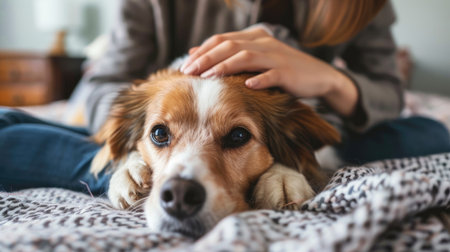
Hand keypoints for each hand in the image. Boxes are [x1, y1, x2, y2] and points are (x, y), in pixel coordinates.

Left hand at [181, 27, 357, 116]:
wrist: (318, 76)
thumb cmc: (282, 70)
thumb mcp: (256, 58)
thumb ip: (230, 54)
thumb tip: (195, 52)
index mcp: (254, 37)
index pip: (222, 39)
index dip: (203, 50)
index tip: (186, 64)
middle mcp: (264, 43)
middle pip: (230, 46)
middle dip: (207, 58)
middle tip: (188, 71)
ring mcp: (277, 56)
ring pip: (246, 57)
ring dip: (225, 67)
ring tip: (208, 77)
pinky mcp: (288, 72)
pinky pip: (271, 75)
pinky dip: (259, 79)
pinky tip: (246, 86)